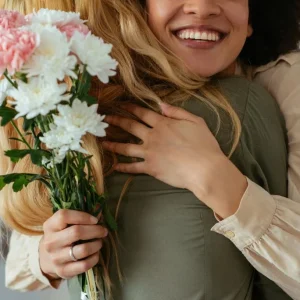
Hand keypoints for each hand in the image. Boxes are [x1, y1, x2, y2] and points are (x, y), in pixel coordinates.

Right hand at [39, 210, 107, 279]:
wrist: (45, 258)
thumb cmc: (61, 235)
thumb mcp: (64, 223)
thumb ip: (79, 215)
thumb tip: (99, 209)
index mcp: (50, 226)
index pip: (64, 216)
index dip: (83, 216)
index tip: (95, 220)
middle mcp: (51, 242)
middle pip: (77, 232)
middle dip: (95, 230)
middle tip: (103, 231)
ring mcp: (56, 258)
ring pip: (83, 250)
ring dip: (96, 244)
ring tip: (99, 242)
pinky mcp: (63, 271)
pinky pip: (84, 265)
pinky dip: (94, 258)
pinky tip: (95, 253)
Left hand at [103, 103, 246, 217]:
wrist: (204, 168)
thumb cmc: (203, 144)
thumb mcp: (195, 121)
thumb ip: (177, 112)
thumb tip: (161, 104)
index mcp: (163, 124)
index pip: (143, 113)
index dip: (131, 108)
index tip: (121, 105)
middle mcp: (152, 136)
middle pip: (130, 127)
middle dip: (116, 121)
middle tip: (104, 119)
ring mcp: (149, 153)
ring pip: (126, 147)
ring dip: (113, 143)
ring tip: (102, 142)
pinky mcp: (150, 168)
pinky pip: (133, 167)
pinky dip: (123, 167)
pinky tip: (115, 167)